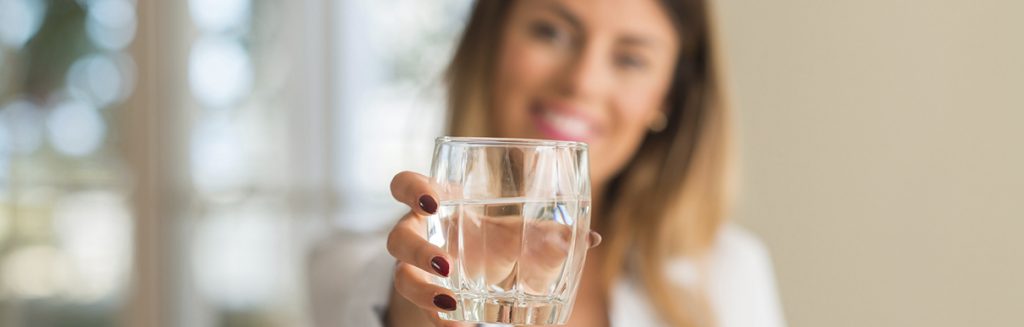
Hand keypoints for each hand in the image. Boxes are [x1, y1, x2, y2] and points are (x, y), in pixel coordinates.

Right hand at [385, 171, 601, 325]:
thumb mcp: (514, 232)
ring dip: (423, 293)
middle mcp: (419, 233)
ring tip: (452, 303)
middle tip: (446, 263)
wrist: (474, 271)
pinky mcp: (424, 297)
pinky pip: (422, 311)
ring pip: (400, 277)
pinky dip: (440, 321)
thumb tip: (592, 238)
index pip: (405, 185)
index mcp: (436, 203)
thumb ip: (548, 232)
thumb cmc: (490, 238)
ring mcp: (416, 268)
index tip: (433, 202)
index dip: (411, 190)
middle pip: (398, 237)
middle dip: (416, 250)